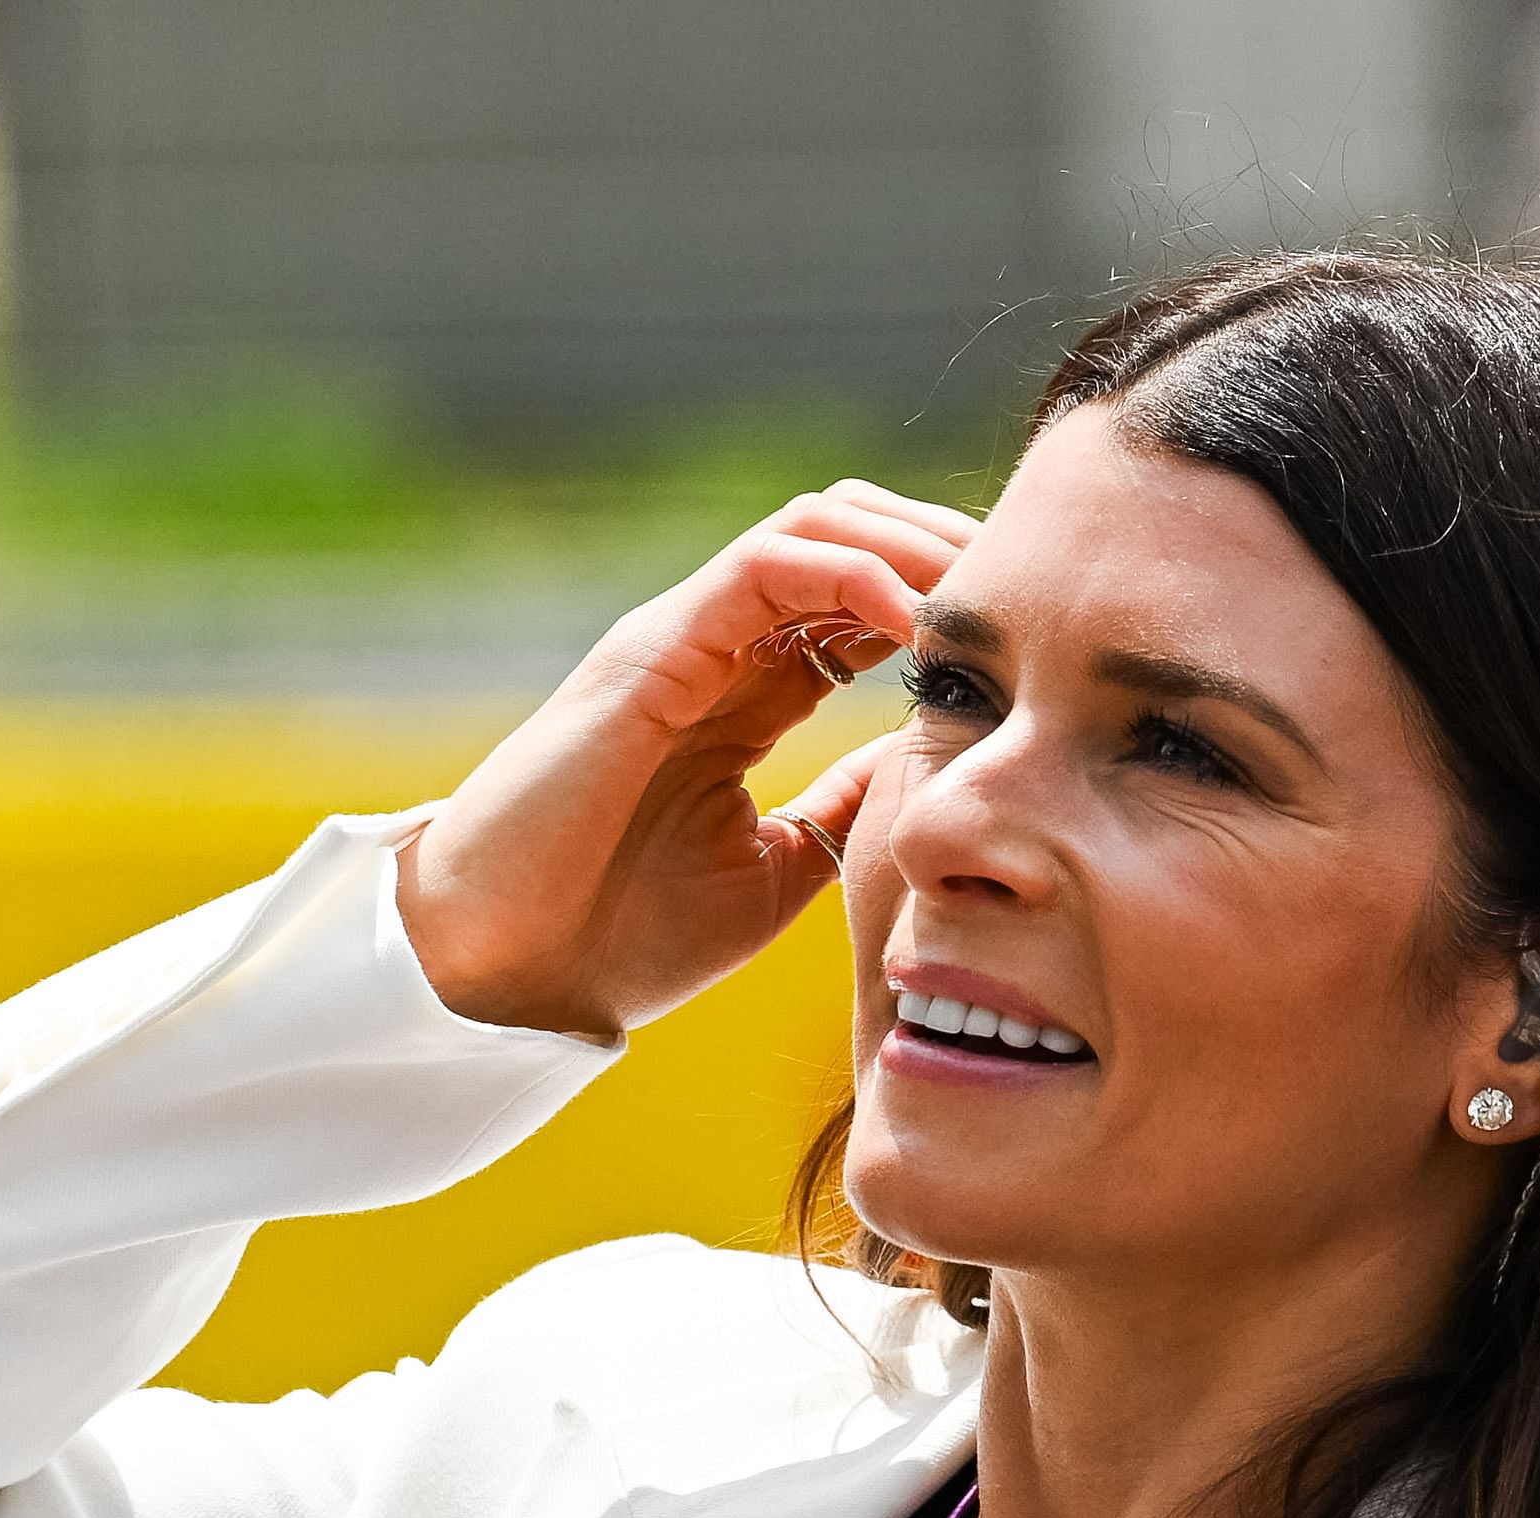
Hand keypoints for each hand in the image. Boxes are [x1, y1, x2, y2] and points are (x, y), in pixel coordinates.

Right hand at [398, 481, 975, 1039]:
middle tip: (1032, 597)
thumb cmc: (618, 936)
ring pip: (817, 524)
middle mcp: (715, 648)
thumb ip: (843, 808)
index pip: (864, 604)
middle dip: (946, 549)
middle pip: (852, 537)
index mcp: (744, 697)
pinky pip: (768, 564)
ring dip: (911, 542)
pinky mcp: (654, 646)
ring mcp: (683, 637)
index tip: (1032, 639)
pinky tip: (916, 619)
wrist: (507, 972)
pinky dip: (852, 571)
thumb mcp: (775, 872)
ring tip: (984, 595)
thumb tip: (925, 763)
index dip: (949, 603)